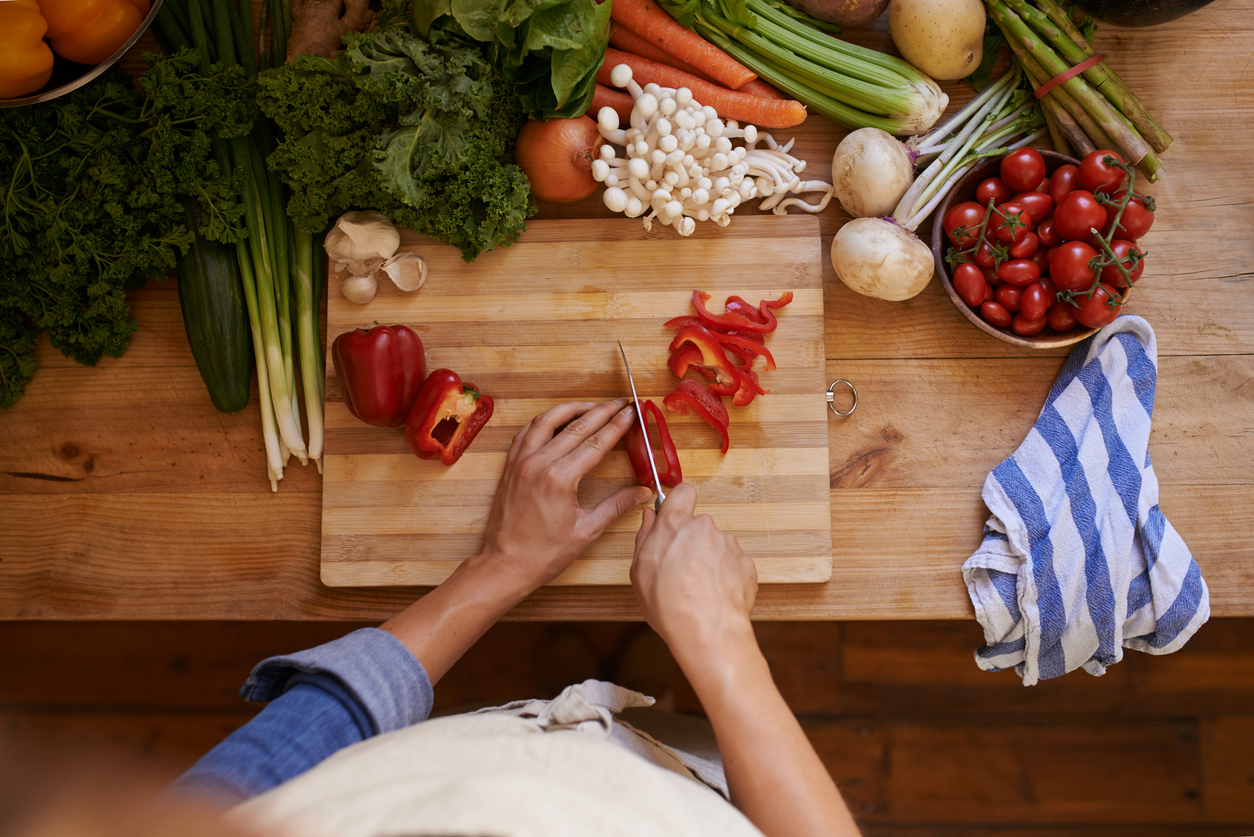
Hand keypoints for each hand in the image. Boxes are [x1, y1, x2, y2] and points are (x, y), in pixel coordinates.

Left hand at [479, 398, 652, 593]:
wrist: (505, 565)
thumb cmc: (543, 554)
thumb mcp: (586, 531)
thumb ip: (616, 506)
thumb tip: (643, 492)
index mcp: (559, 478)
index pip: (596, 443)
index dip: (616, 425)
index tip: (630, 412)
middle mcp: (538, 464)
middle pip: (576, 427)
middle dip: (601, 412)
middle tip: (619, 403)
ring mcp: (520, 463)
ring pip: (547, 422)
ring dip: (570, 409)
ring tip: (590, 405)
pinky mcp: (510, 467)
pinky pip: (526, 433)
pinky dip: (542, 422)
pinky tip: (554, 420)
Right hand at [630, 482, 757, 667]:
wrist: (706, 630)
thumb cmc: (670, 604)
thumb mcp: (639, 571)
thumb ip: (645, 536)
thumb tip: (650, 518)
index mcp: (675, 524)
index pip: (682, 492)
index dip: (679, 501)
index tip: (675, 514)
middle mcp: (704, 527)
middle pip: (698, 525)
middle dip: (691, 541)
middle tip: (681, 568)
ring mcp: (728, 544)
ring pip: (716, 545)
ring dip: (709, 560)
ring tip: (698, 588)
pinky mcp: (746, 563)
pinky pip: (732, 563)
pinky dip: (725, 576)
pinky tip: (714, 595)